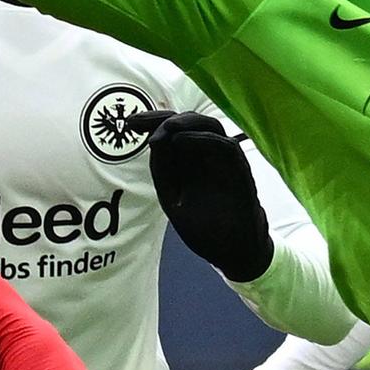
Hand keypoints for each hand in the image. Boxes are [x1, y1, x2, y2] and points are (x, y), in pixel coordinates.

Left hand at [127, 110, 273, 281]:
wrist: (234, 251)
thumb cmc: (206, 228)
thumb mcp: (173, 200)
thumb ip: (163, 171)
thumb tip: (154, 140)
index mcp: (190, 161)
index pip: (173, 131)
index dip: (152, 122)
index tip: (130, 123)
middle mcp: (207, 155)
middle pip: (189, 122)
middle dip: (162, 118)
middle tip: (140, 124)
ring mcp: (224, 160)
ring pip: (210, 126)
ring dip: (186, 122)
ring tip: (166, 127)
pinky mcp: (239, 170)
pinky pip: (225, 146)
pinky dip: (204, 139)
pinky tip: (182, 142)